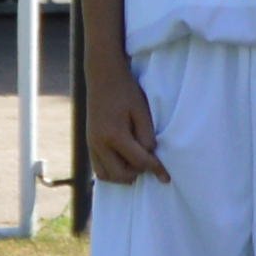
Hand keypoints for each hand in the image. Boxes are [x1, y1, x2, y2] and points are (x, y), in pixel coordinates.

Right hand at [76, 50, 162, 187]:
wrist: (103, 77)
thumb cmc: (126, 91)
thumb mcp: (141, 110)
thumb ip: (146, 135)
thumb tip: (150, 154)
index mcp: (115, 135)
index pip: (139, 162)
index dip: (156, 169)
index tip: (166, 178)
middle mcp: (99, 144)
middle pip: (121, 174)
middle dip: (138, 173)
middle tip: (151, 164)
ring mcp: (91, 144)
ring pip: (106, 175)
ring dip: (123, 175)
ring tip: (137, 165)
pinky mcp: (89, 143)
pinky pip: (98, 168)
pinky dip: (111, 171)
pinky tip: (124, 163)